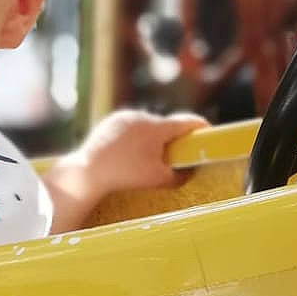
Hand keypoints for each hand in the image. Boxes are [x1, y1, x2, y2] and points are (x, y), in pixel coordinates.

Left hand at [45, 110, 207, 230]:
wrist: (87, 172)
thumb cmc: (125, 176)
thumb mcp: (158, 179)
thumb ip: (180, 176)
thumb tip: (189, 173)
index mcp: (157, 127)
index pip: (187, 121)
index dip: (201, 127)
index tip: (208, 132)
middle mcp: (142, 116)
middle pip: (166, 125)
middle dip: (174, 139)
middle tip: (179, 154)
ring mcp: (124, 117)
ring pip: (148, 126)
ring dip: (153, 139)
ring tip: (149, 158)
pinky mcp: (110, 121)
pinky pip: (131, 127)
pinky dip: (136, 138)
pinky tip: (132, 154)